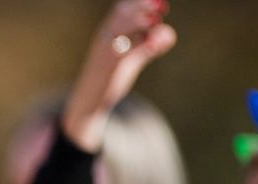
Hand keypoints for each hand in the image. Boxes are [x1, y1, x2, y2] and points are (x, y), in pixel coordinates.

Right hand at [62, 0, 175, 151]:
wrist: (88, 100)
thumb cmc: (110, 76)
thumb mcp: (131, 58)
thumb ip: (148, 45)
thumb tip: (168, 34)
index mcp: (109, 30)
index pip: (124, 8)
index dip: (141, 3)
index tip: (162, 5)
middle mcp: (105, 37)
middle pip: (121, 13)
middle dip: (141, 6)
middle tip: (162, 7)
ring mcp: (104, 51)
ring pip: (119, 29)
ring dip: (138, 21)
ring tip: (156, 20)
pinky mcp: (107, 67)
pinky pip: (121, 53)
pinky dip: (139, 47)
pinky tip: (154, 46)